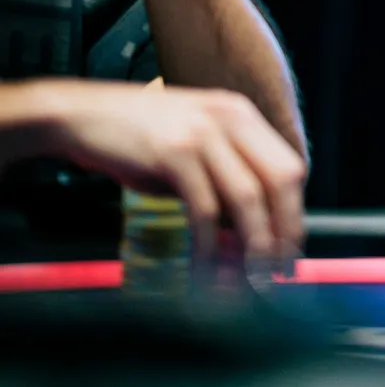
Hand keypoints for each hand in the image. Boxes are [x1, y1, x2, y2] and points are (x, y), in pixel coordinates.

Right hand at [32, 79, 305, 261]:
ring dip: (251, 247)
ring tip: (246, 281)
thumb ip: (221, 182)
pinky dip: (208, 246)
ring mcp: (204, 133)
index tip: (289, 250)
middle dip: (284, 231)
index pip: (290, 167)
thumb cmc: (135, 138)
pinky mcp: (174, 152)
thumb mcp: (191, 149)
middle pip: (281, 181)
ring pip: (247, 199)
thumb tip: (245, 238)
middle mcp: (232, 118)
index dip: (294, 212)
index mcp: (242, 115)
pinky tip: (203, 270)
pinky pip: (204, 209)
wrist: (77, 115)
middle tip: (276, 273)